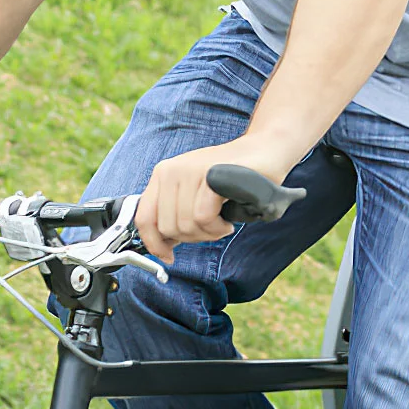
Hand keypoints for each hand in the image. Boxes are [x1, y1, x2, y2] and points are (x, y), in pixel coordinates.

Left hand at [135, 137, 295, 263]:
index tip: (167, 256)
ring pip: (187, 225)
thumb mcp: (195, 192)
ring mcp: (190, 171)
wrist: (265, 152)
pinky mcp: (210, 176)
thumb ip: (175, 213)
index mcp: (163, 174)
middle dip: (192, 238)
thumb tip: (163, 244)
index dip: (153, 244)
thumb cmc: (232, 176)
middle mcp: (171, 170)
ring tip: (222, 222)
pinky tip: (228, 219)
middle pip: (168, 228)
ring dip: (209, 233)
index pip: (144, 217)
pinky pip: (204, 218)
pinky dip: (218, 226)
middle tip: (212, 229)